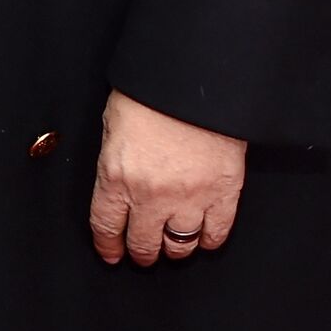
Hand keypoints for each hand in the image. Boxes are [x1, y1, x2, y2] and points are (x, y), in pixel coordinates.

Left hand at [89, 89, 246, 267]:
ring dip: (173, 249)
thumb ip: (114, 157)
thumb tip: (116, 178)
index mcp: (116, 176)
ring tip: (171, 246)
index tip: (111, 254)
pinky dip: (208, 240)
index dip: (108, 245)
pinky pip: (216, 233)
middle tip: (142, 253)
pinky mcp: (223, 193)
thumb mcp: (113, 122)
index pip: (106, 226)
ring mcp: (189, 197)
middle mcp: (150, 195)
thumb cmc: (151, 92)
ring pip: (179, 245)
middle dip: (141, 252)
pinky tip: (202, 236)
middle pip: (143, 243)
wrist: (196, 76)